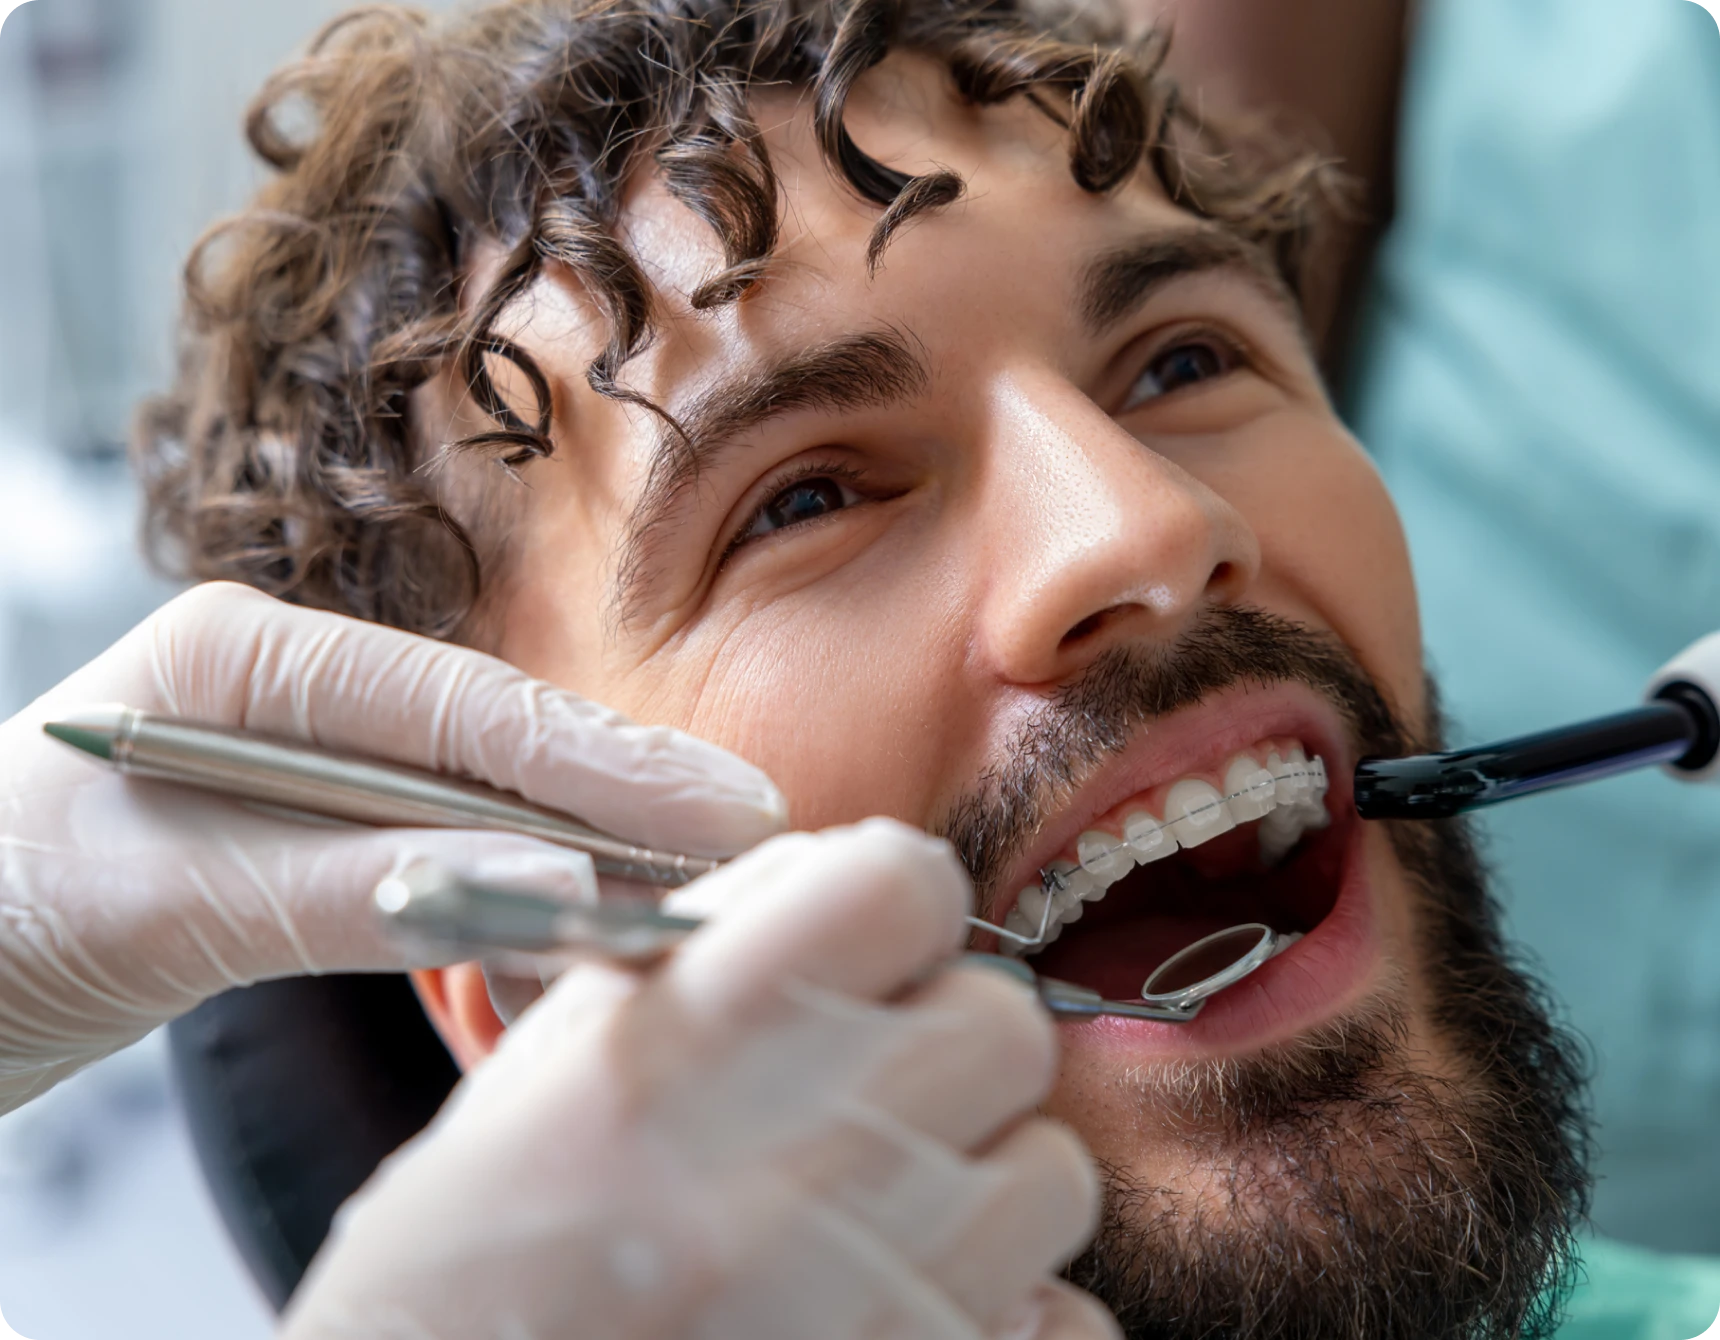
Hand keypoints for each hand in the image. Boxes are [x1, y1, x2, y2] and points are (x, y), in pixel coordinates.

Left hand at [0, 581, 784, 1112]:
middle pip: (502, 745)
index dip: (607, 761)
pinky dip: (516, 911)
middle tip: (758, 837)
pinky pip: (448, 868)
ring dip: (583, 864)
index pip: (469, 707)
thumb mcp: (162, 899)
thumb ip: (356, 885)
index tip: (723, 808)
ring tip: (687, 904)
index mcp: (253, 656)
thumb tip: (548, 882)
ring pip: (490, 811)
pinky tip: (580, 939)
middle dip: (627, 797)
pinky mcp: (319, 844)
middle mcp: (299, 696)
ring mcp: (314, 770)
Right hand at [281, 821, 1118, 1339]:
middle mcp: (804, 1158)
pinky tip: (894, 1318)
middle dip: (952, 1051)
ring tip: (875, 1229)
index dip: (899, 908)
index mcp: (698, 1040)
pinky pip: (1065, 1322)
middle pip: (1007, 1026)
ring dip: (981, 1192)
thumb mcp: (558, 1065)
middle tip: (876, 1102)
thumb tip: (865, 883)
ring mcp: (880, 1292)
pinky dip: (1006, 1321)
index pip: (907, 883)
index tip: (877, 951)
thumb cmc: (479, 1257)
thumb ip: (718, 954)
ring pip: (1053, 1173)